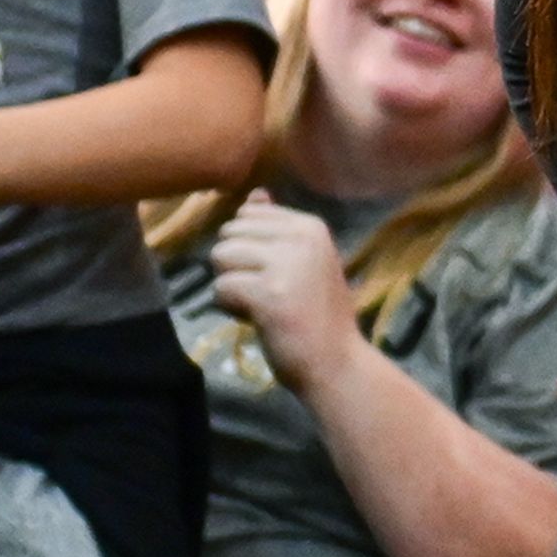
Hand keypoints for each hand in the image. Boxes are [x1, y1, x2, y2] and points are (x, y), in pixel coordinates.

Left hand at [206, 192, 365, 393]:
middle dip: (236, 265)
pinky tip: (256, 319)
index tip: (278, 274)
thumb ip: (276, 227)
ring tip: (260, 304)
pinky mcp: (268, 293)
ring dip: (231, 285)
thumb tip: (256, 194)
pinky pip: (220, 289)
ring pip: (220, 258)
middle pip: (229, 234)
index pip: (248, 216)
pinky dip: (229, 308)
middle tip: (267, 291)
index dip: (250, 249)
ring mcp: (286, 264)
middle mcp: (300, 237)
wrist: (336, 361)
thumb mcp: (305, 260)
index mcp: (310, 225)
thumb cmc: (318, 313)